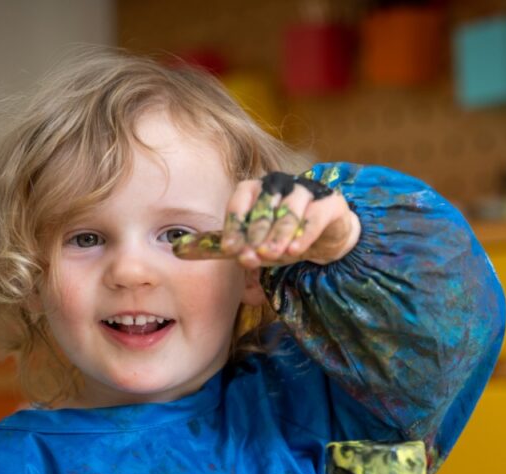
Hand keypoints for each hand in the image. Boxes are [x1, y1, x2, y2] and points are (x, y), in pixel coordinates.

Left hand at [173, 172, 360, 267]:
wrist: (324, 237)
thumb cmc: (279, 235)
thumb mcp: (248, 243)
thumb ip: (217, 246)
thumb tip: (176, 250)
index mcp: (255, 189)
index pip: (240, 201)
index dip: (235, 225)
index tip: (230, 250)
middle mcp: (279, 185)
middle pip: (265, 206)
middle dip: (256, 234)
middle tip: (251, 257)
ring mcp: (306, 191)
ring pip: (291, 208)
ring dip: (280, 233)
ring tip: (273, 255)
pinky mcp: (330, 203)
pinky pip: (315, 215)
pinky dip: (305, 233)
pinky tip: (296, 250)